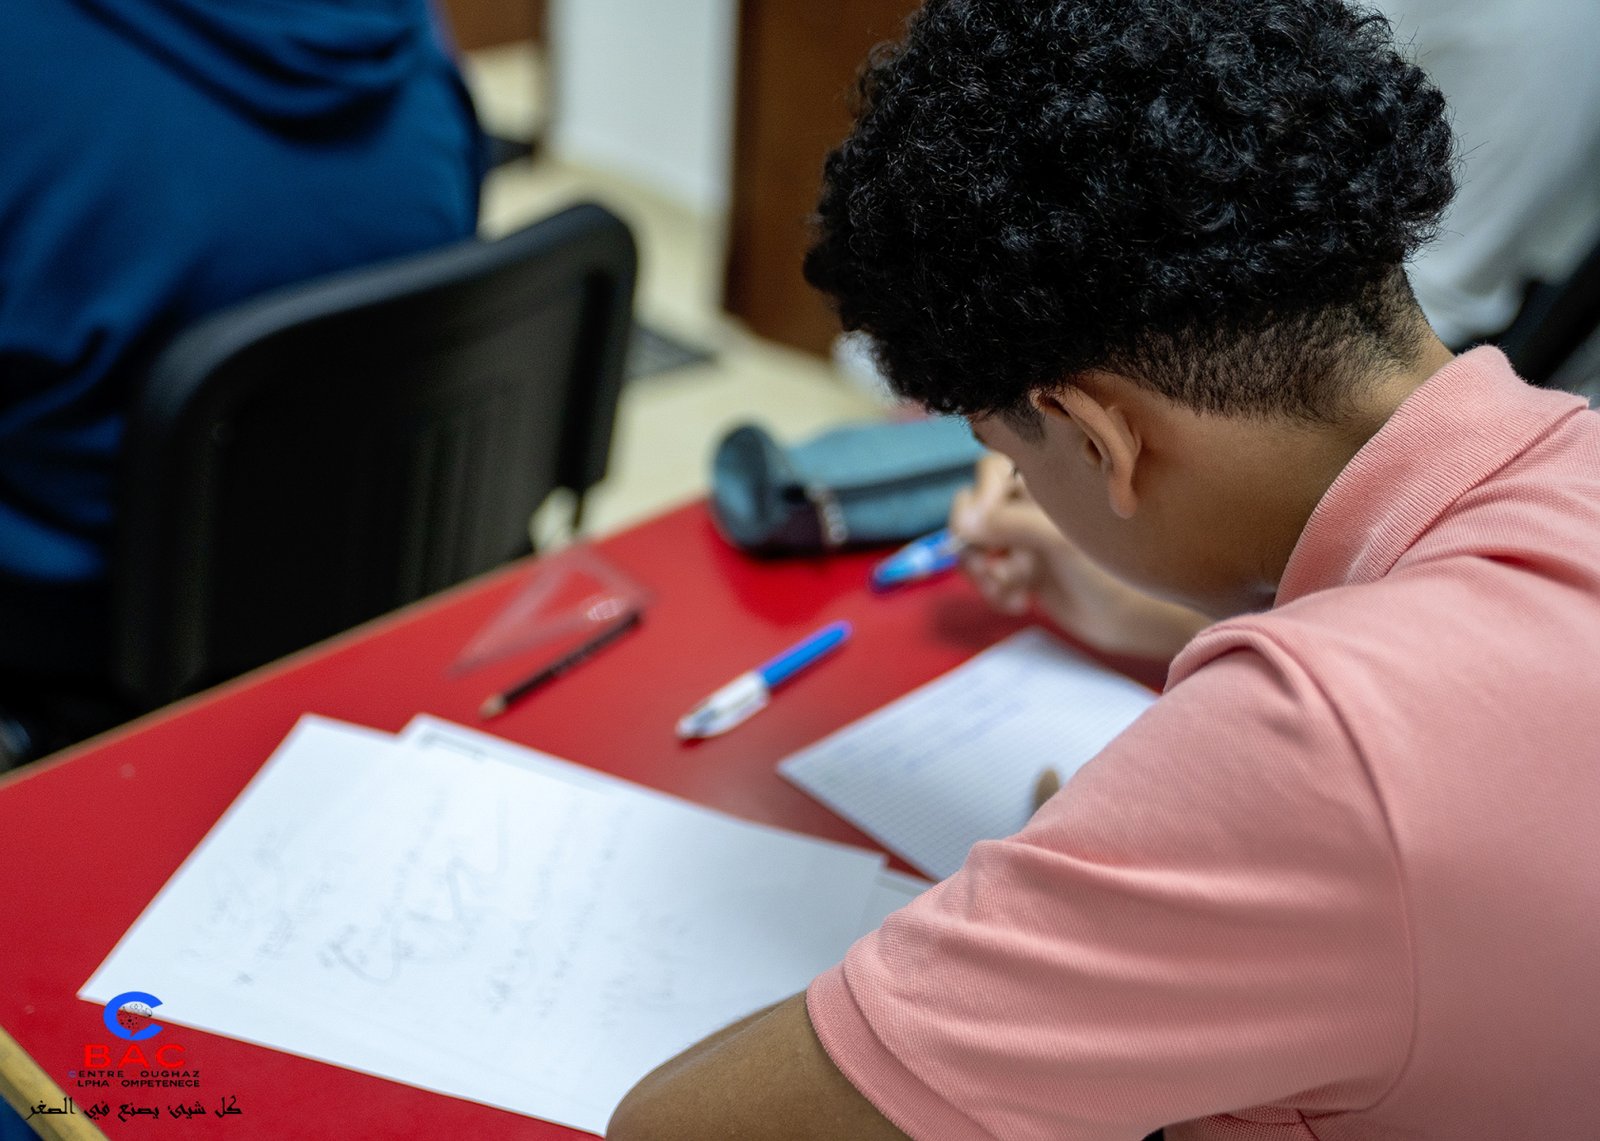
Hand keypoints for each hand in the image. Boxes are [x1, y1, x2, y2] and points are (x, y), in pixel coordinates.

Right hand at [948, 453, 1209, 660]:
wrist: (1135, 618)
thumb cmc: (1110, 568)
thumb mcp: (1059, 538)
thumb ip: (1010, 523)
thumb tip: (963, 522)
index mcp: (1046, 483)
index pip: (991, 472)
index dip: (980, 497)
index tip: (980, 529)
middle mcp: (1032, 506)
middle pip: (976, 509)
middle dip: (974, 540)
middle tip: (988, 567)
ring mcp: (1027, 539)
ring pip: (978, 545)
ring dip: (982, 570)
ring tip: (1005, 591)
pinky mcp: (1025, 572)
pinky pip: (989, 574)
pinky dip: (995, 589)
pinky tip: (1018, 603)